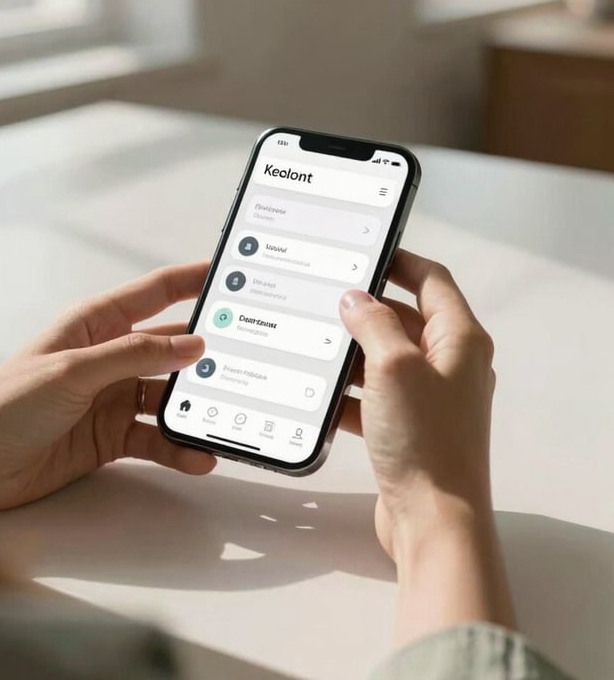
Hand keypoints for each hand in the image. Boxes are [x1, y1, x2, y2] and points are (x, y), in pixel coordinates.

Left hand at [0, 263, 215, 519]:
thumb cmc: (5, 404)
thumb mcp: (74, 370)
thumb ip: (135, 355)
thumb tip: (192, 344)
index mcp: (96, 324)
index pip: (155, 293)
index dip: (193, 280)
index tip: (229, 273)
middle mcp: (109, 357)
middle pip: (170, 348)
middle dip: (206, 352)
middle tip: (248, 356)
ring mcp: (111, 398)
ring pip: (168, 397)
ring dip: (195, 407)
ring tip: (227, 416)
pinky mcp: (110, 436)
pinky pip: (155, 437)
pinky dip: (177, 447)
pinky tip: (198, 455)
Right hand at [338, 250, 514, 640]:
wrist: (432, 520)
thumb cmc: (423, 440)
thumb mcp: (393, 366)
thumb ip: (372, 323)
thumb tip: (356, 298)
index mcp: (460, 340)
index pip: (433, 281)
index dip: (400, 261)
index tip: (365, 252)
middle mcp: (449, 365)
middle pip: (404, 320)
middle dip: (365, 310)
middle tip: (324, 299)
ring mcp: (429, 399)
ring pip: (385, 359)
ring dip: (352, 353)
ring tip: (312, 342)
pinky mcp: (409, 428)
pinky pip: (375, 397)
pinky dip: (349, 394)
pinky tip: (317, 395)